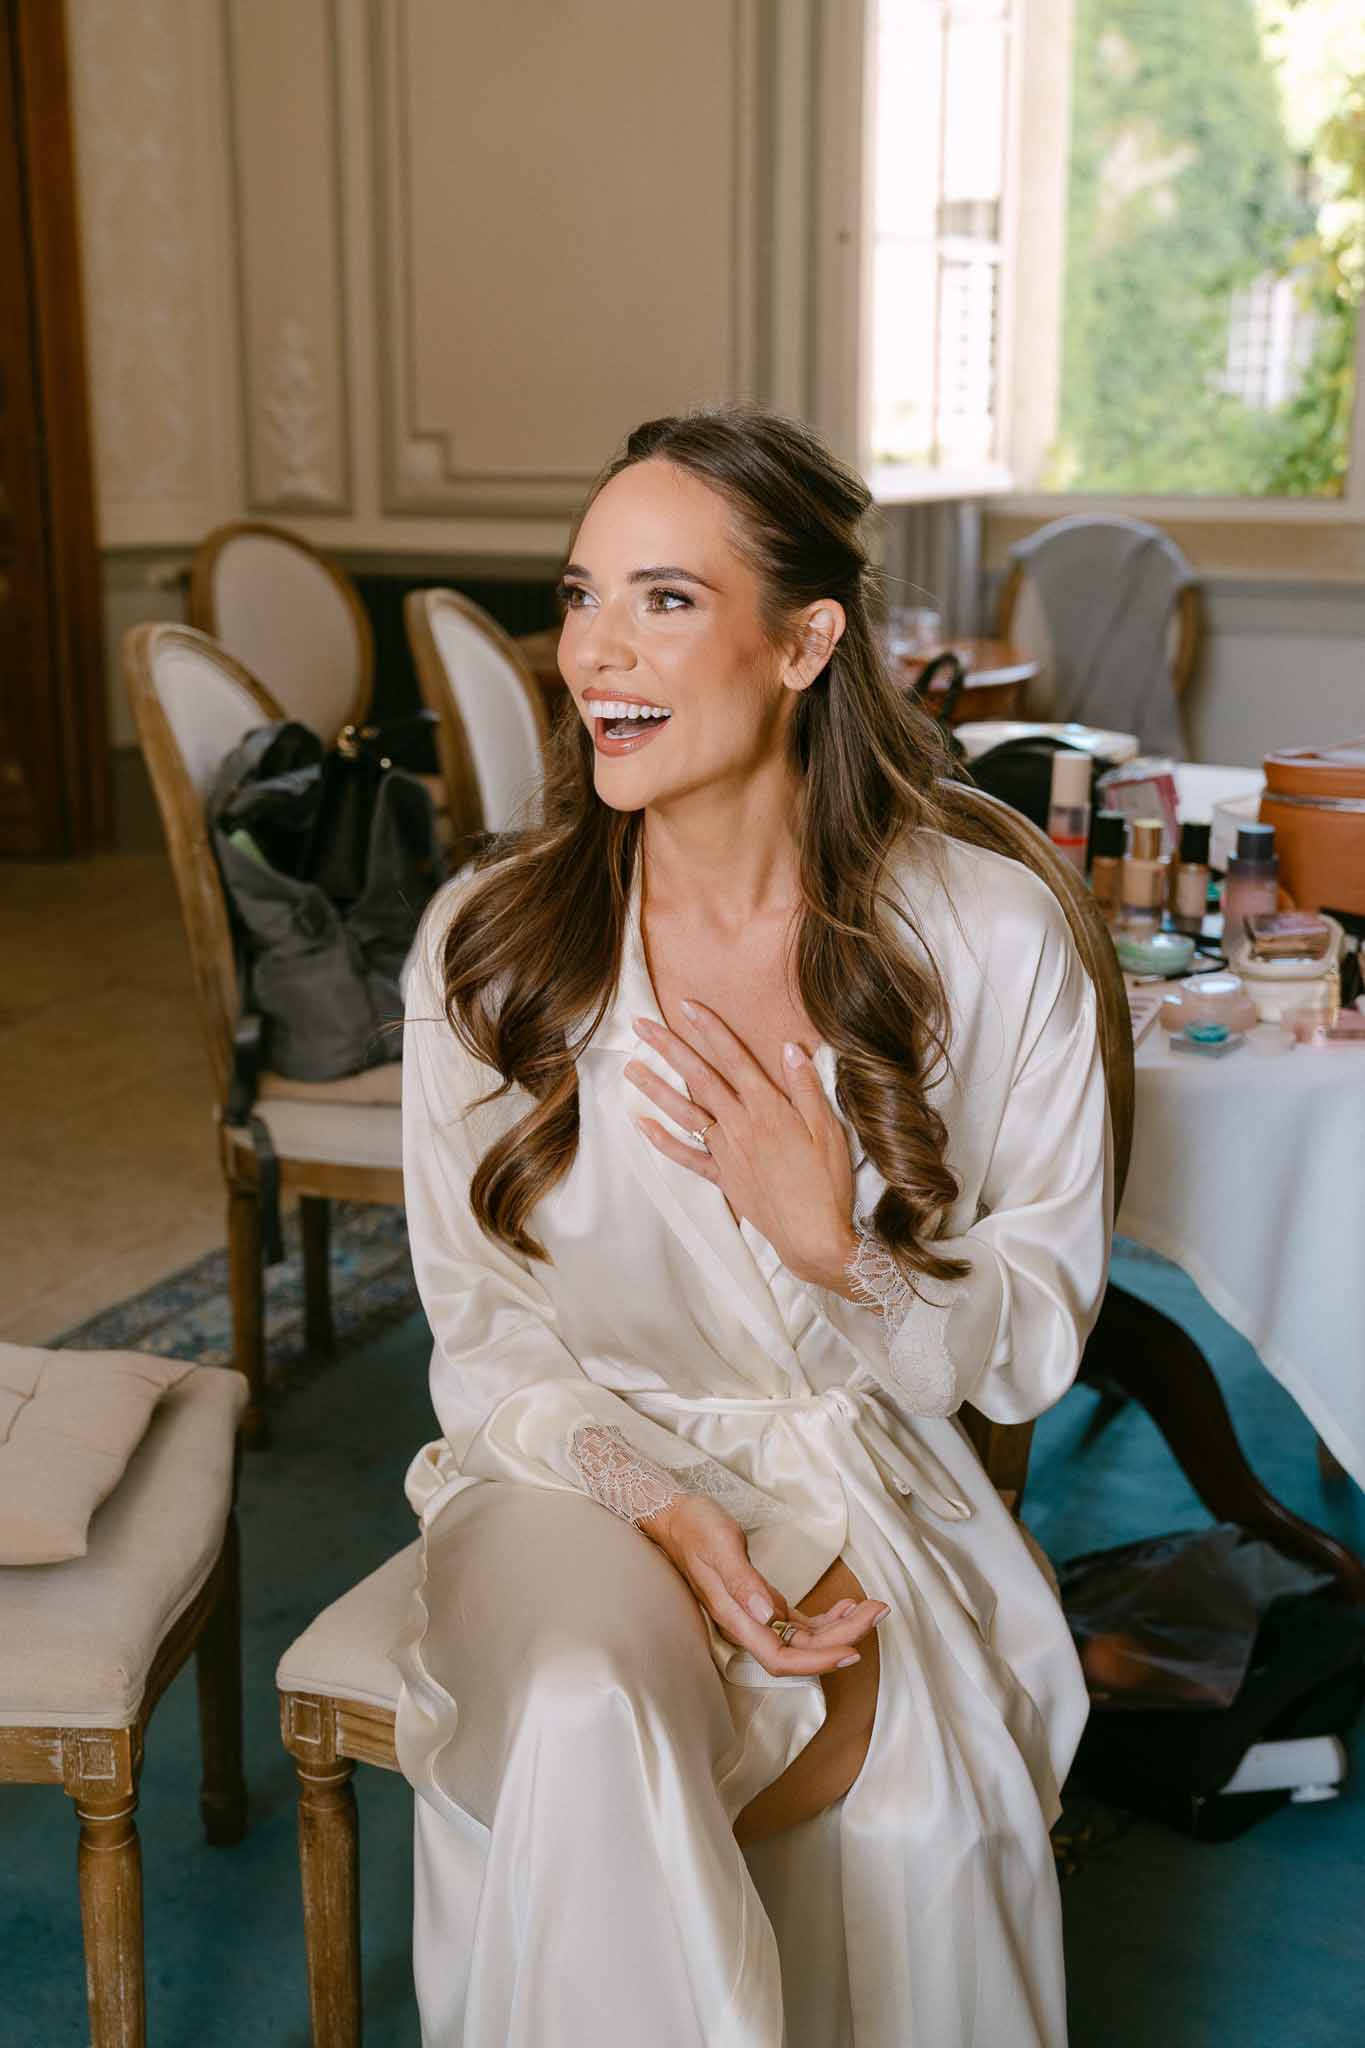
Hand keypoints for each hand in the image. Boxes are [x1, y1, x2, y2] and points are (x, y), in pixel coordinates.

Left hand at [625, 1004, 858, 1289]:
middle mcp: (739, 1125)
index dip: (710, 1030)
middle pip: (699, 1078)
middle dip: (669, 1048)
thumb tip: (790, 1048)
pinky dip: (662, 1141)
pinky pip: (686, 1156)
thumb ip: (805, 1088)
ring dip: (655, 1088)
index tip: (687, 1005)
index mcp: (767, 1109)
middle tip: (641, 1025)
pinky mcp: (723, 1178)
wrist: (813, 1237)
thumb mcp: (827, 1129)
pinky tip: (641, 1125)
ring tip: (630, 1068)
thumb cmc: (827, 1183)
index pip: (733, 1058)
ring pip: (684, 1113)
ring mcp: (726, 1152)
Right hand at [639, 1493, 887, 1677]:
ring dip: (841, 1628)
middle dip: (843, 1637)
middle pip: (801, 1650)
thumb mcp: (719, 1546)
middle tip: (879, 1612)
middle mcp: (748, 1624)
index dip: (818, 1661)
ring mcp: (756, 1616)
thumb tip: (766, 1614)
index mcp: (736, 1618)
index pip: (780, 1658)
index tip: (853, 1650)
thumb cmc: (696, 1528)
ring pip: (805, 1638)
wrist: (677, 1518)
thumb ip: (742, 1581)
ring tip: (873, 1608)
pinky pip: (799, 1624)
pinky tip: (848, 1606)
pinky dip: (826, 1619)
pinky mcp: (762, 1604)